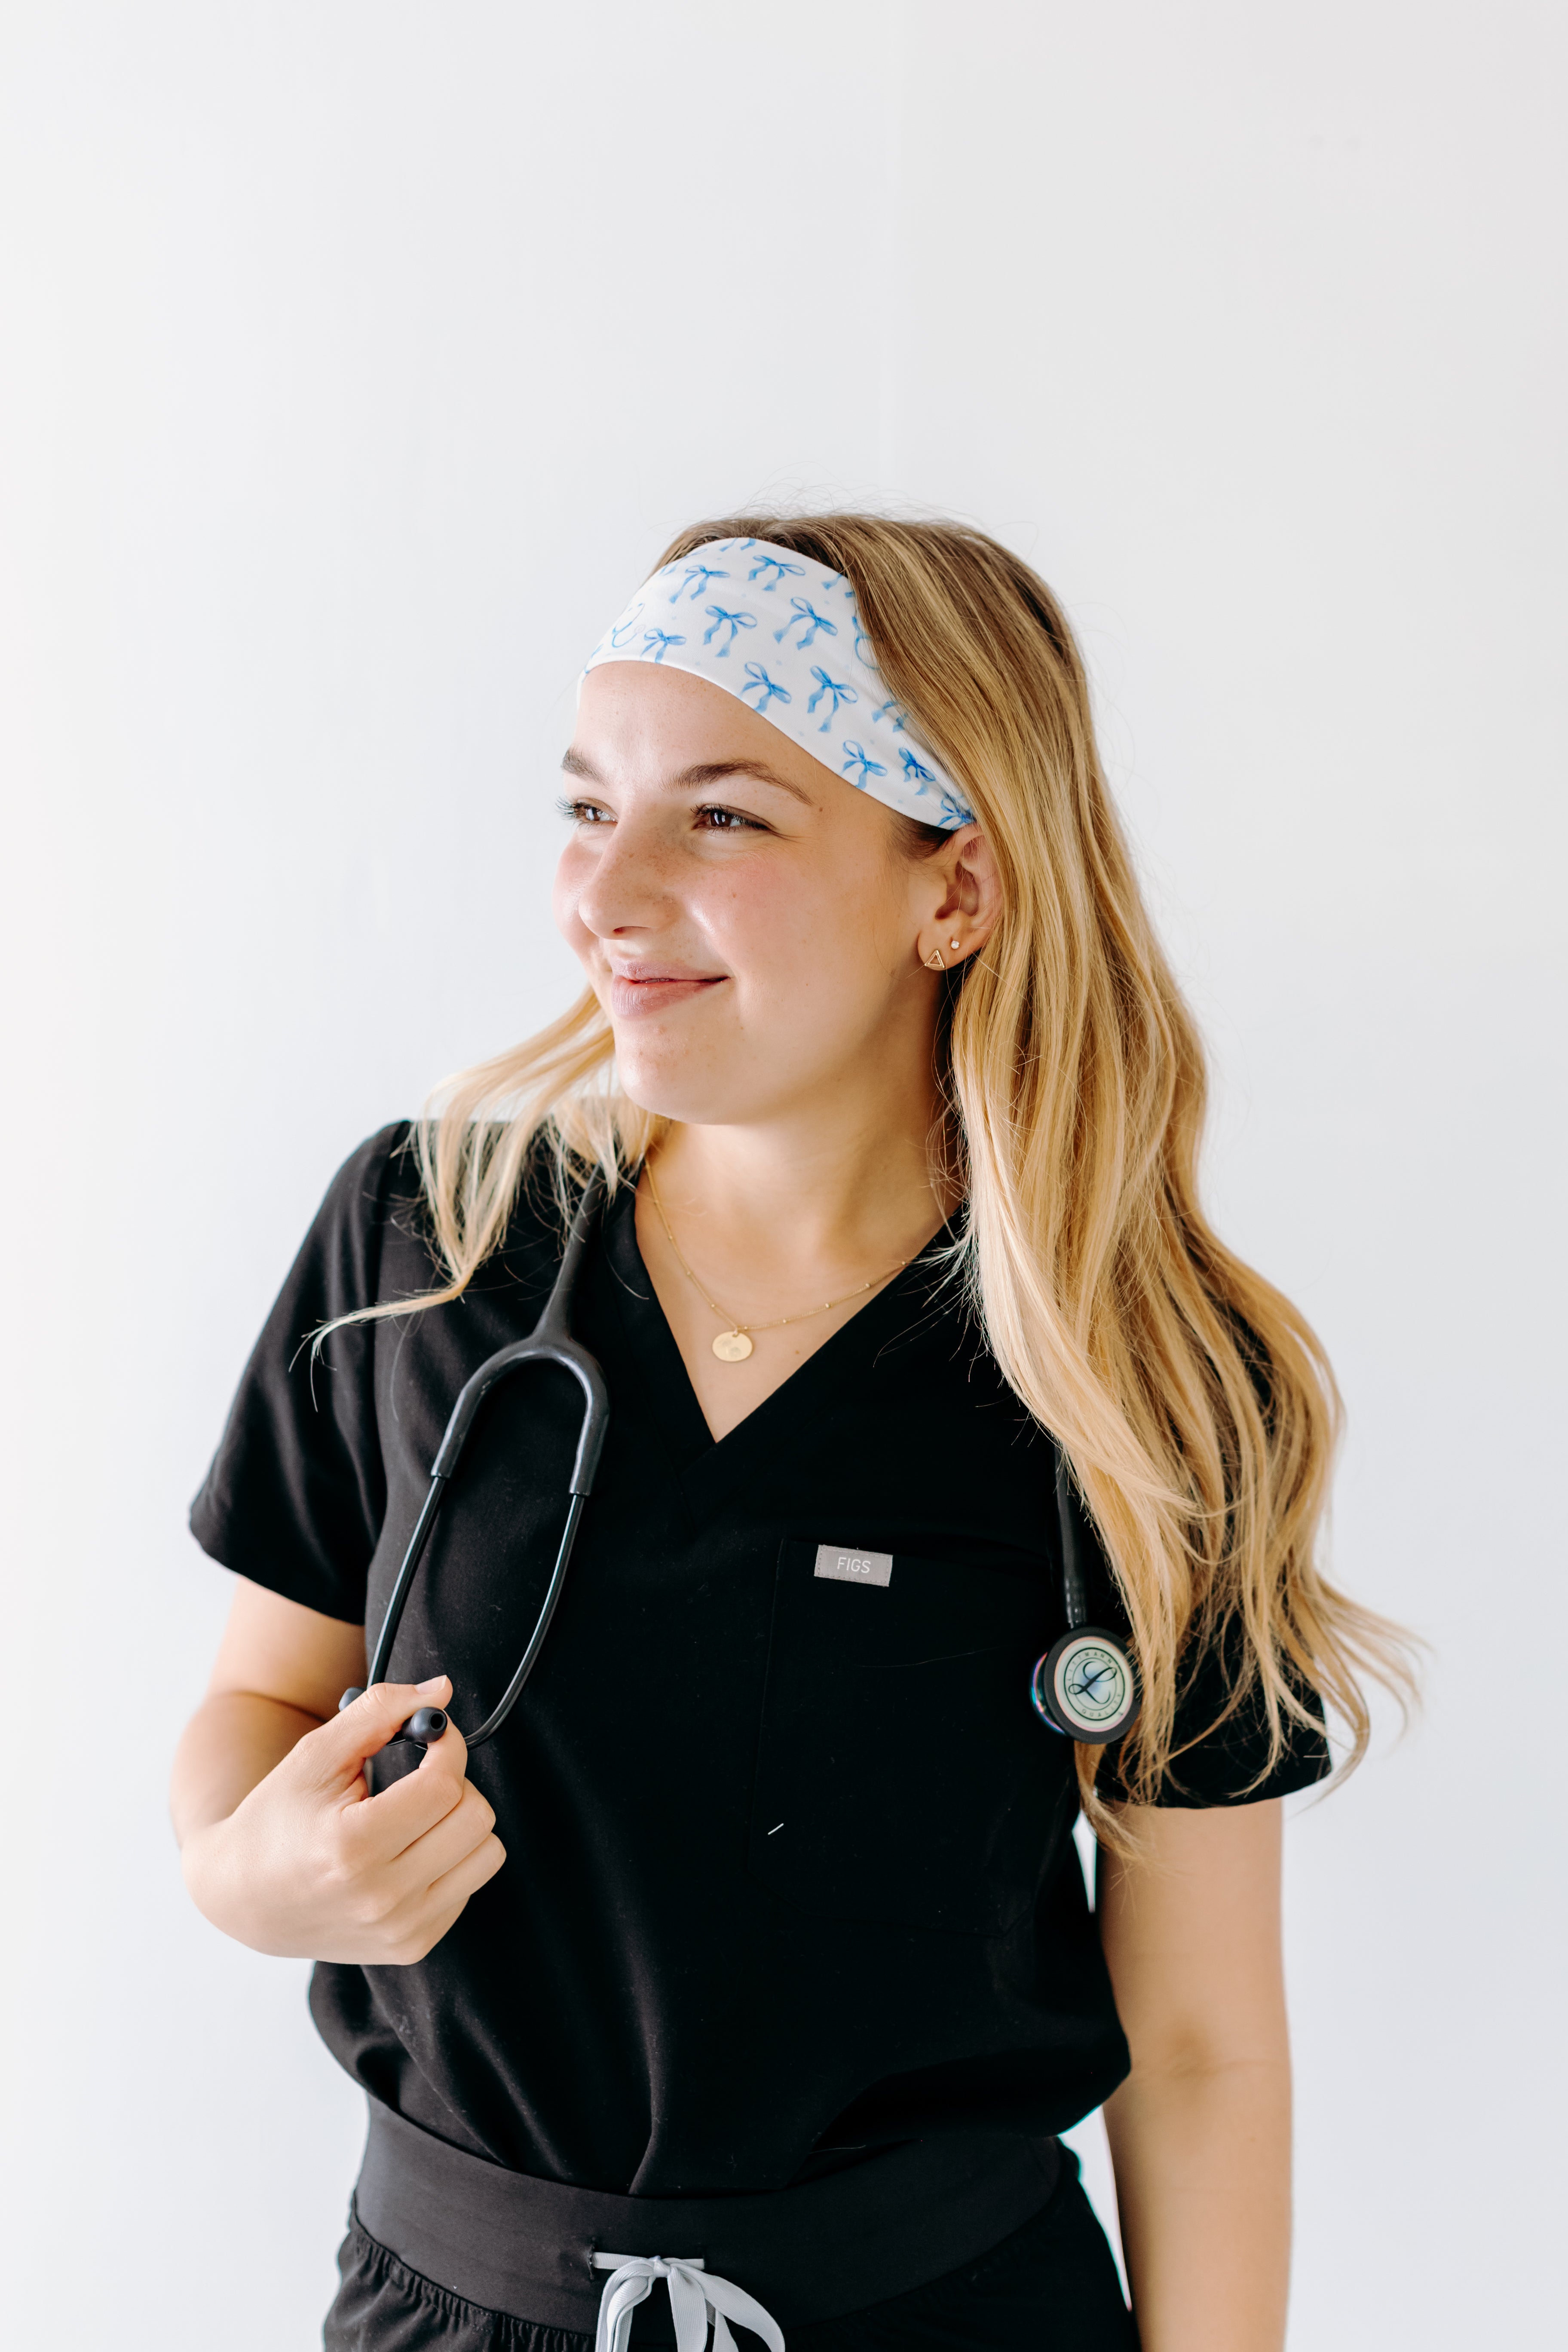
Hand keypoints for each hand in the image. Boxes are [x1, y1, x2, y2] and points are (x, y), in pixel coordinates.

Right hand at [180, 1677, 504, 1963]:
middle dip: (453, 1783)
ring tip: (414, 1816)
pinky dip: (451, 1859)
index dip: (445, 1745)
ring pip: (486, 1852)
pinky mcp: (413, 1946)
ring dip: (460, 1821)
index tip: (425, 1736)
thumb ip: (378, 1711)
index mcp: (353, 1848)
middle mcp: (382, 1899)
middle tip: (417, 1778)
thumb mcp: (316, 1754)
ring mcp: (401, 1930)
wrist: (244, 1897)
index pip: (444, 1784)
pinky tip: (408, 1852)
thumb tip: (441, 1689)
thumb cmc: (279, 1817)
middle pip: (475, 1817)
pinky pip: (470, 1884)